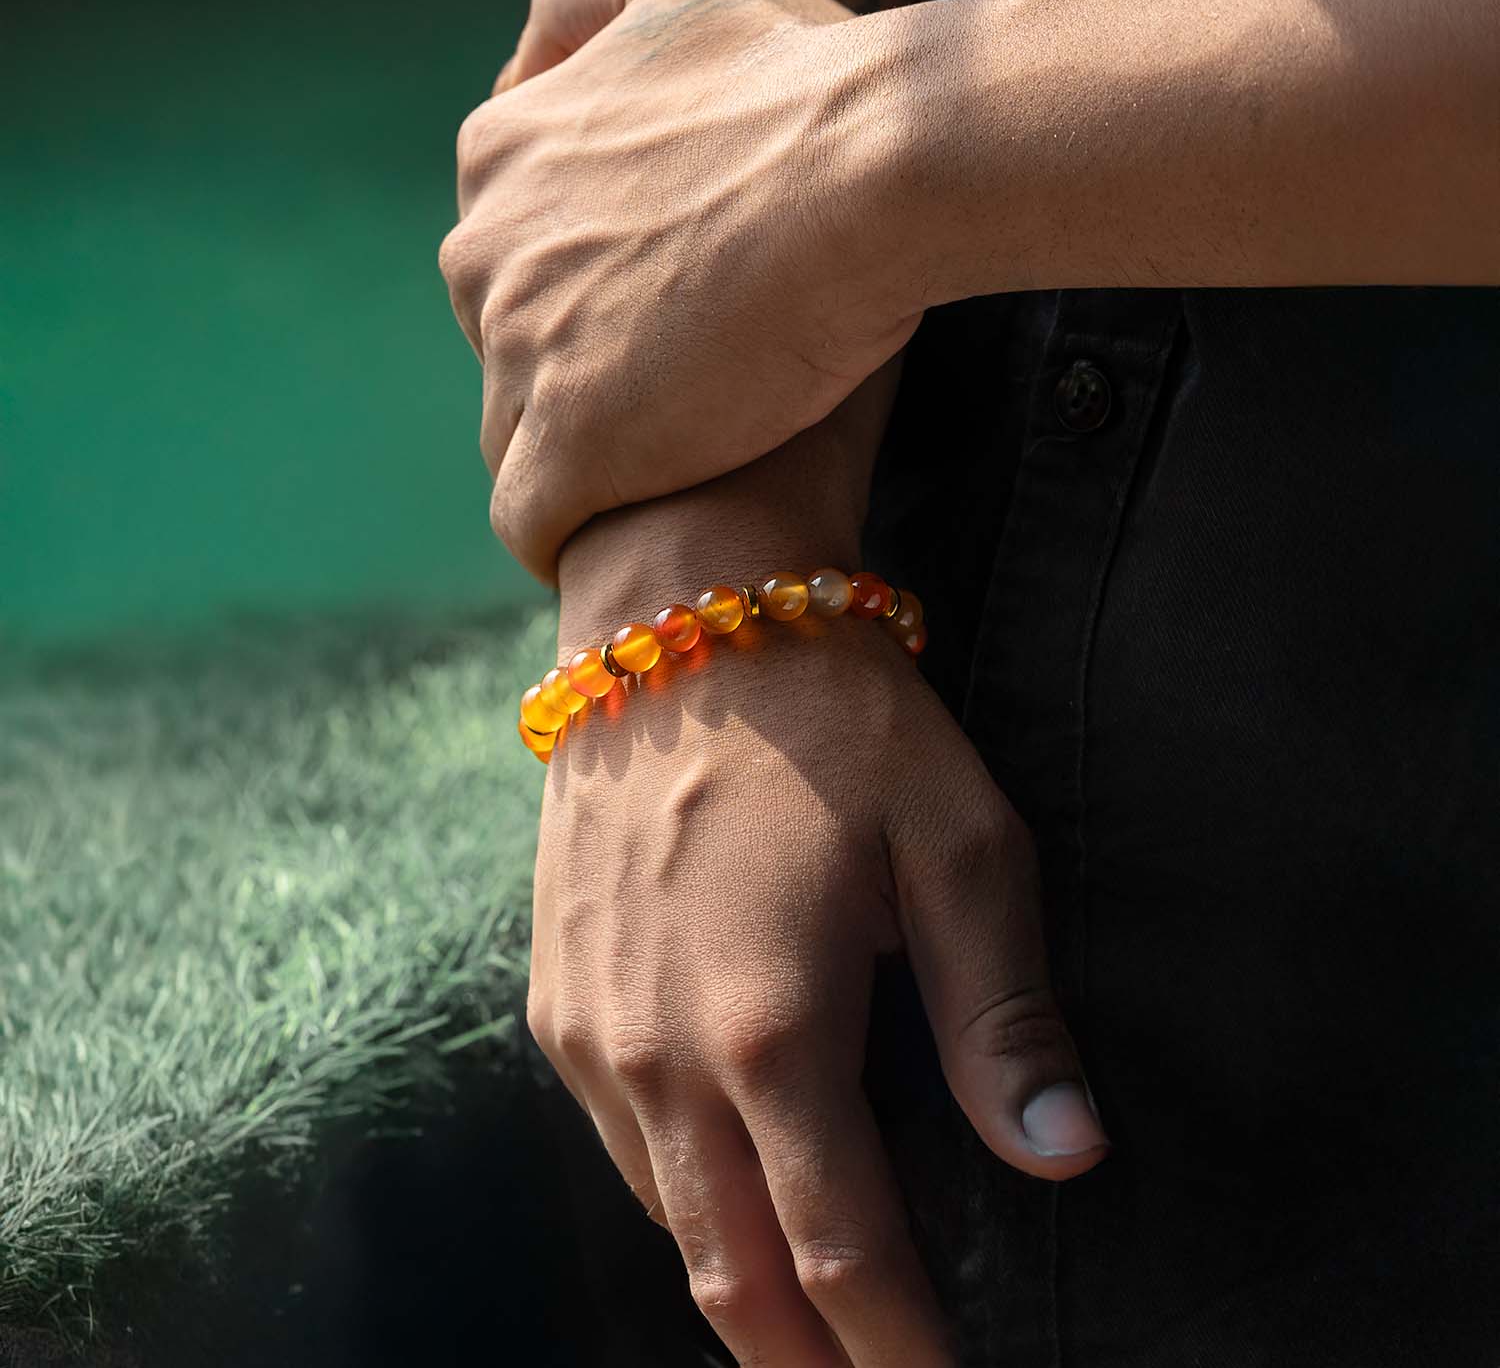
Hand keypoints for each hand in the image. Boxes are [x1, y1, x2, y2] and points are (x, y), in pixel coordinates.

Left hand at [440, 0, 921, 580]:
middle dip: (573, 371)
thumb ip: (583, 3)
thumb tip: (525, 63)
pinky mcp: (572, 450)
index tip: (657, 313)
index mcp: (501, 155)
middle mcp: (484, 254)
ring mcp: (520, 357)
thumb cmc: (803, 74)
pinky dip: (564, 535)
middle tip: (679, 386)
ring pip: (514, 436)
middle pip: (503, 346)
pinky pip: (530, 522)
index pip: (507, 253)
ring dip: (578, 453)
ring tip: (666, 467)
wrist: (874, 169)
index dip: (582, 293)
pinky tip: (619, 533)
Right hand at [528, 595, 1108, 1364]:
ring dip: (746, 1286)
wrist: (681, 620)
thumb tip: (1066, 1153)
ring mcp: (588, 1032)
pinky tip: (739, 1182)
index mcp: (770, 1029)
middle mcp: (656, 1056)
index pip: (842, 1261)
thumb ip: (1004, 1012)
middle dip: (813, 1362)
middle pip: (733, 1284)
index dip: (902, 1352)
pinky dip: (686, 1199)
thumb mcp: (959, 841)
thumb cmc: (837, 721)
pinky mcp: (554, 998)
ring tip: (824, 1305)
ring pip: (668, 1225)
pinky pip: (619, 1146)